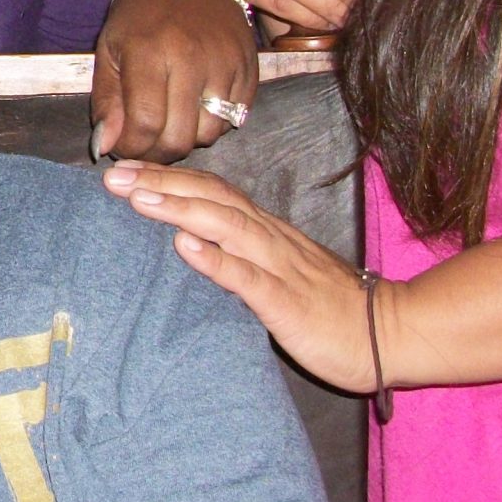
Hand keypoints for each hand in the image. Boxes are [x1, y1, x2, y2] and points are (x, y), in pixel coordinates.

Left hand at [92, 0, 259, 161]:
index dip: (131, 148)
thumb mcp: (109, 50)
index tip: (122, 147)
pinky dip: (213, 123)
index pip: (145, 124)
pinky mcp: (250, 68)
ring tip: (170, 123)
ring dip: (187, 139)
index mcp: (150, 52)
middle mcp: (192, 59)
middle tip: (145, 143)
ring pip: (210, 134)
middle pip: (179, 137)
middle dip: (156, 152)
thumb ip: (107, 101)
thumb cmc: (141, 14)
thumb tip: (106, 147)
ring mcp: (226, 64)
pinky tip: (195, 108)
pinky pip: (235, 118)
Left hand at [102, 161, 383, 396]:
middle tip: (112, 175)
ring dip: (180, 208)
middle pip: (211, 198)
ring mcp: (280, 267)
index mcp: (265, 232)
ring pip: (226, 226)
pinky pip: (250, 278)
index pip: (212, 192)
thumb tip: (189, 245)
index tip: (125, 168)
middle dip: (161, 182)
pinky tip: (186, 247)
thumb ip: (240, 257)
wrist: (389, 333)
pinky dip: (216, 259)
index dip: (169, 177)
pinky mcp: (288, 303)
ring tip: (138, 198)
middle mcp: (269, 239)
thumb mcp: (277, 274)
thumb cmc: (328, 308)